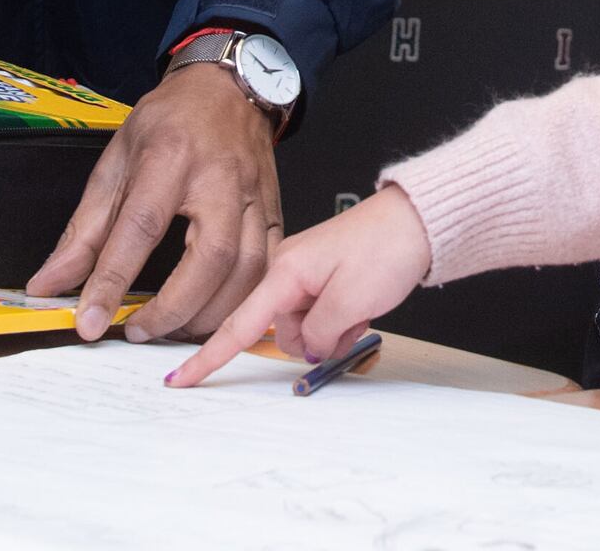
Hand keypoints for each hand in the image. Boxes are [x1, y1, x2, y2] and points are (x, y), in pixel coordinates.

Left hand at [27, 62, 279, 342]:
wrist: (227, 88)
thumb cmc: (171, 120)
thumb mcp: (114, 160)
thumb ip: (83, 229)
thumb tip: (49, 283)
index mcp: (171, 157)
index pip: (140, 227)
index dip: (112, 280)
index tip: (89, 321)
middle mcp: (220, 177)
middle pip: (210, 257)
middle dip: (173, 308)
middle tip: (138, 330)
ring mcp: (255, 196)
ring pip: (248, 269)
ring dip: (210, 314)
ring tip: (172, 329)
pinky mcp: (276, 211)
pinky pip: (270, 266)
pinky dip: (245, 300)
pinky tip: (215, 313)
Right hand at [166, 182, 431, 386]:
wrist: (420, 219)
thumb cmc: (388, 246)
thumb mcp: (351, 301)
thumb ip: (319, 333)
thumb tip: (307, 348)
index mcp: (284, 271)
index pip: (237, 324)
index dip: (207, 357)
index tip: (179, 379)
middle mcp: (288, 269)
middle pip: (281, 332)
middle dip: (314, 339)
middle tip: (351, 320)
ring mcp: (306, 273)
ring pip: (305, 328)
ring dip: (333, 330)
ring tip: (361, 308)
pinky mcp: (324, 277)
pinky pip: (323, 316)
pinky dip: (342, 319)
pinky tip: (362, 305)